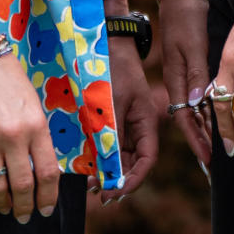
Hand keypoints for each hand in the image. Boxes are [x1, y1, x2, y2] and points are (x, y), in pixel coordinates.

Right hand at [0, 55, 59, 221]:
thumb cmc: (8, 79)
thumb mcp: (33, 104)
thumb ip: (37, 136)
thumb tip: (41, 170)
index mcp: (36, 125)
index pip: (46, 173)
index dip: (48, 197)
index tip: (46, 209)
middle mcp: (13, 136)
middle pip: (22, 185)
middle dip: (26, 207)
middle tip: (25, 217)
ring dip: (3, 205)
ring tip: (6, 211)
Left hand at [102, 38, 157, 201]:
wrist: (105, 42)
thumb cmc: (113, 68)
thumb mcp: (112, 102)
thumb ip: (111, 135)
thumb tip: (109, 168)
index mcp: (146, 122)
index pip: (147, 160)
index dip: (134, 179)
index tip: (116, 192)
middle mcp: (136, 127)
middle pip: (132, 162)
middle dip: (117, 179)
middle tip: (97, 191)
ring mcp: (123, 123)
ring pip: (118, 155)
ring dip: (107, 170)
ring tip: (90, 182)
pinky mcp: (108, 118)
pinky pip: (107, 143)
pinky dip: (99, 156)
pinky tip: (86, 164)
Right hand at [160, 0, 211, 168]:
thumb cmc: (186, 15)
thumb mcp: (191, 44)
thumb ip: (195, 73)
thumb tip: (196, 104)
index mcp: (176, 77)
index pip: (185, 118)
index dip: (197, 140)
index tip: (210, 161)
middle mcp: (181, 79)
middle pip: (192, 118)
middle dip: (205, 140)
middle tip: (222, 161)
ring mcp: (187, 71)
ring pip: (199, 107)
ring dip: (211, 126)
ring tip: (227, 144)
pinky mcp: (196, 62)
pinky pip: (205, 93)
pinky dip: (214, 107)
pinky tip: (226, 113)